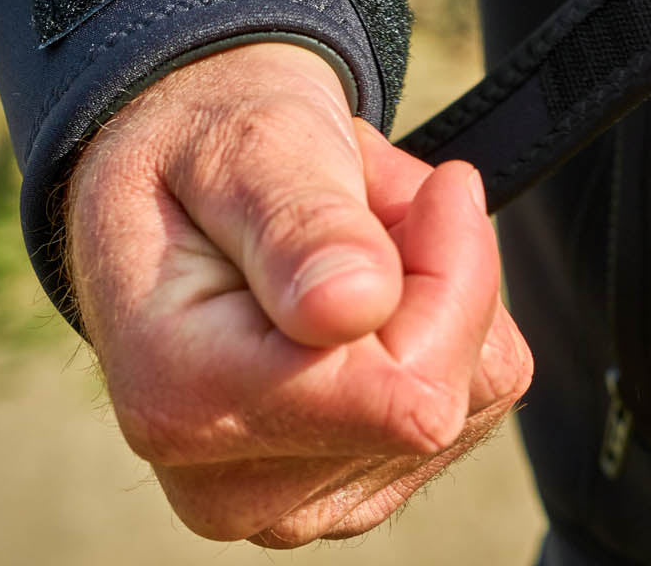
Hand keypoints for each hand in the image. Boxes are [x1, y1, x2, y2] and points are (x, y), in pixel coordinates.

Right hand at [64, 42, 531, 546]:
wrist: (178, 184)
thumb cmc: (204, 150)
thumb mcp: (241, 145)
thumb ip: (298, 223)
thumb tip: (351, 309)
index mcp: (181, 402)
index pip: (406, 394)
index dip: (450, 276)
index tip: (438, 184)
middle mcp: (230, 487)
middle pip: (441, 394)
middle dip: (432, 267)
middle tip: (358, 189)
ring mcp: (295, 505)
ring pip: (468, 392)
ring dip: (434, 283)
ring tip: (344, 227)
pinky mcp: (354, 491)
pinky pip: (473, 398)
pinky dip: (441, 314)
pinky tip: (361, 274)